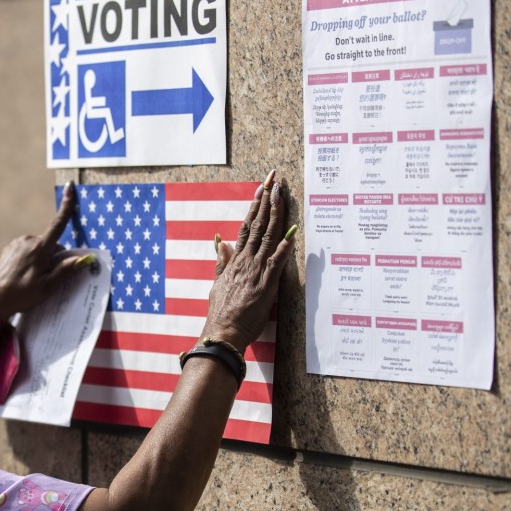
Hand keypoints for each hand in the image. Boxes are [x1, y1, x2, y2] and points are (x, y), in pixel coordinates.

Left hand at [0, 183, 89, 319]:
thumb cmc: (22, 295)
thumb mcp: (48, 287)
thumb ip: (65, 270)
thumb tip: (82, 259)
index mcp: (39, 248)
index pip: (58, 224)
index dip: (66, 206)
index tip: (69, 188)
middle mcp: (28, 241)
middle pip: (52, 244)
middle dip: (55, 257)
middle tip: (48, 278)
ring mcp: (17, 244)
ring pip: (40, 248)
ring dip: (43, 260)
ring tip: (34, 280)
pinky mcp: (10, 249)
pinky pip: (28, 251)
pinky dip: (32, 260)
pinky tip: (25, 276)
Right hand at [202, 170, 296, 352]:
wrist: (221, 332)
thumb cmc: (221, 311)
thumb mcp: (218, 282)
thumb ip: (221, 260)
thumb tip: (220, 240)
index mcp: (235, 260)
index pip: (246, 225)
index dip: (255, 205)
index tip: (262, 187)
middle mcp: (245, 261)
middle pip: (258, 224)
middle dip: (266, 199)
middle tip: (274, 178)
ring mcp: (255, 272)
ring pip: (267, 237)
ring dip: (275, 214)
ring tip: (281, 193)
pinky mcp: (264, 286)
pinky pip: (276, 263)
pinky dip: (284, 248)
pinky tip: (292, 233)